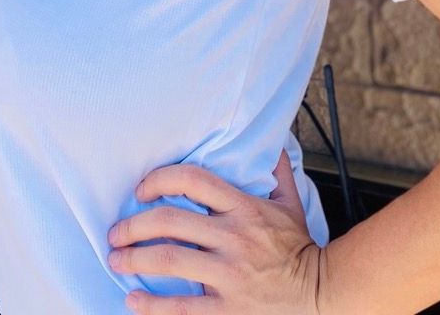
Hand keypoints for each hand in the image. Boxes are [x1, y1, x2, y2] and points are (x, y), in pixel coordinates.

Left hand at [106, 148, 322, 311]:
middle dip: (134, 225)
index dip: (159, 179)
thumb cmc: (301, 249)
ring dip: (134, 259)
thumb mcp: (290, 203)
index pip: (192, 180)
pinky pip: (181, 309)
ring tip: (116, 260)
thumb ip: (276, 171)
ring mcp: (229, 275)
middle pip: (170, 221)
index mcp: (244, 208)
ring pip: (169, 260)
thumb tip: (269, 141)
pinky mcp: (228, 310)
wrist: (324, 295)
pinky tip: (133, 300)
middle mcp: (233, 237)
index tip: (140, 190)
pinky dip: (151, 305)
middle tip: (116, 232)